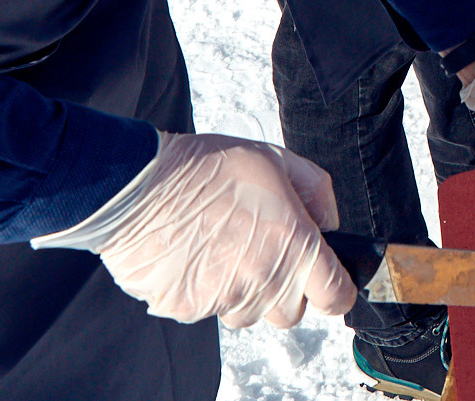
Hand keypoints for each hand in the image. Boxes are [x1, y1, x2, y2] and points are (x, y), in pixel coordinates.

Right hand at [29, 133, 351, 329]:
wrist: (140, 184)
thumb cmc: (208, 166)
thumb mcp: (277, 160)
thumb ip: (316, 193)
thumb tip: (329, 225)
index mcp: (294, 242)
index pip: (335, 295)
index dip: (335, 292)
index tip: (328, 285)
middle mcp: (264, 277)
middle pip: (290, 314)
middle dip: (284, 292)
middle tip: (264, 255)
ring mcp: (224, 297)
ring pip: (247, 314)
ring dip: (242, 291)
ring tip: (221, 247)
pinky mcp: (188, 309)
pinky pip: (207, 311)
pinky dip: (203, 290)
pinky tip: (193, 254)